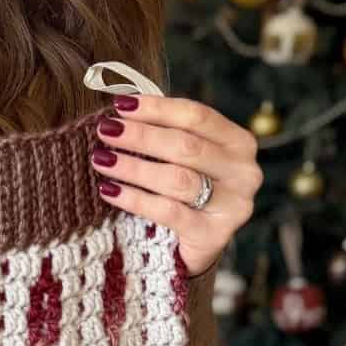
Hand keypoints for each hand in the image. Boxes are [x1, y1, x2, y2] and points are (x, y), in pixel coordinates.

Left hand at [88, 94, 261, 276]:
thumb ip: (165, 131)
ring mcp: (233, 205)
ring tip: (101, 159)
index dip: (157, 108)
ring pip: (176, 179)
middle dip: (140, 136)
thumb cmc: (187, 187)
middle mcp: (243, 172)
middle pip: (186, 146)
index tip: (121, 104)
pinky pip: (167, 212)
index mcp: (238, 143)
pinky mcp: (214, 234)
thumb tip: (121, 108)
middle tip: (105, 130)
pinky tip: (109, 190)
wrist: (198, 242)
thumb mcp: (185, 156)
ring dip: (133, 167)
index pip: (197, 116)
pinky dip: (134, 199)